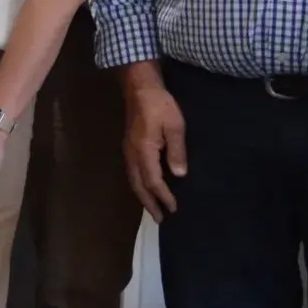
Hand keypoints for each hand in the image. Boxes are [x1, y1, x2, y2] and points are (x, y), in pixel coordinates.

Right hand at [122, 69, 186, 217]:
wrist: (140, 87)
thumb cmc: (160, 105)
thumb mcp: (175, 125)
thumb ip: (177, 151)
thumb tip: (179, 175)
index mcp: (144, 151)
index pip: (153, 181)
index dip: (164, 196)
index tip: (174, 208)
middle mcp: (132, 154)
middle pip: (139, 185)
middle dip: (149, 203)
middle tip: (160, 220)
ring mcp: (128, 151)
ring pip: (133, 180)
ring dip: (142, 196)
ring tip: (152, 209)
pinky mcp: (129, 146)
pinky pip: (132, 173)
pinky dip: (139, 185)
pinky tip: (145, 188)